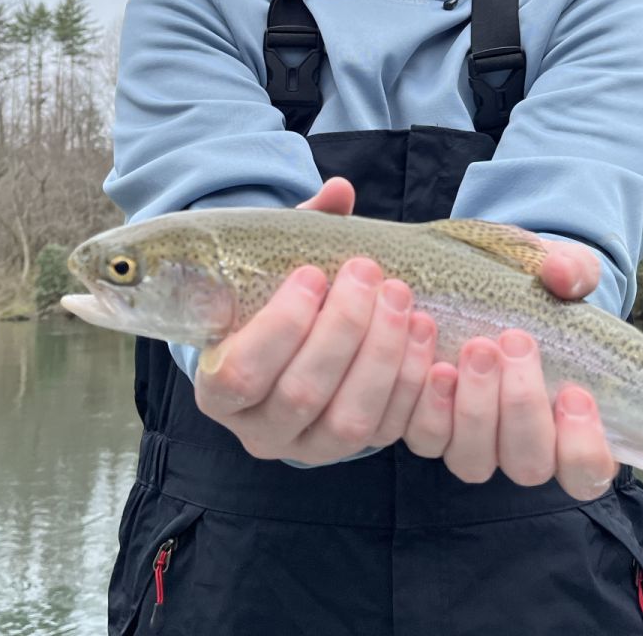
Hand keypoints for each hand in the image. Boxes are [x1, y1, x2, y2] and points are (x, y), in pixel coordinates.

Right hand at [192, 178, 439, 464]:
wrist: (296, 350)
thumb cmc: (278, 303)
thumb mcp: (275, 268)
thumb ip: (301, 229)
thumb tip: (340, 190)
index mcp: (218, 389)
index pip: (241, 372)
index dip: (281, 325)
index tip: (313, 272)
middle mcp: (258, 431)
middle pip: (301, 394)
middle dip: (344, 329)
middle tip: (368, 273)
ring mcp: (308, 449)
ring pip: (349, 421)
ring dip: (382, 355)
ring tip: (402, 299)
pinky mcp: (354, 452)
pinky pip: (387, 430)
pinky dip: (411, 383)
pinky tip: (424, 335)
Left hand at [404, 238, 618, 500]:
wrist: (478, 284)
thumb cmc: (535, 291)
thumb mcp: (561, 271)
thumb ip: (573, 270)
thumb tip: (562, 274)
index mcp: (570, 426)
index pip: (586, 470)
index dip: (582, 446)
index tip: (575, 393)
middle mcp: (520, 447)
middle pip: (527, 464)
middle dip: (521, 405)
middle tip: (514, 342)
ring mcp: (471, 444)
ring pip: (472, 459)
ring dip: (473, 407)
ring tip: (474, 347)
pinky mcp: (428, 428)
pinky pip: (423, 436)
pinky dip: (427, 400)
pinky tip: (431, 355)